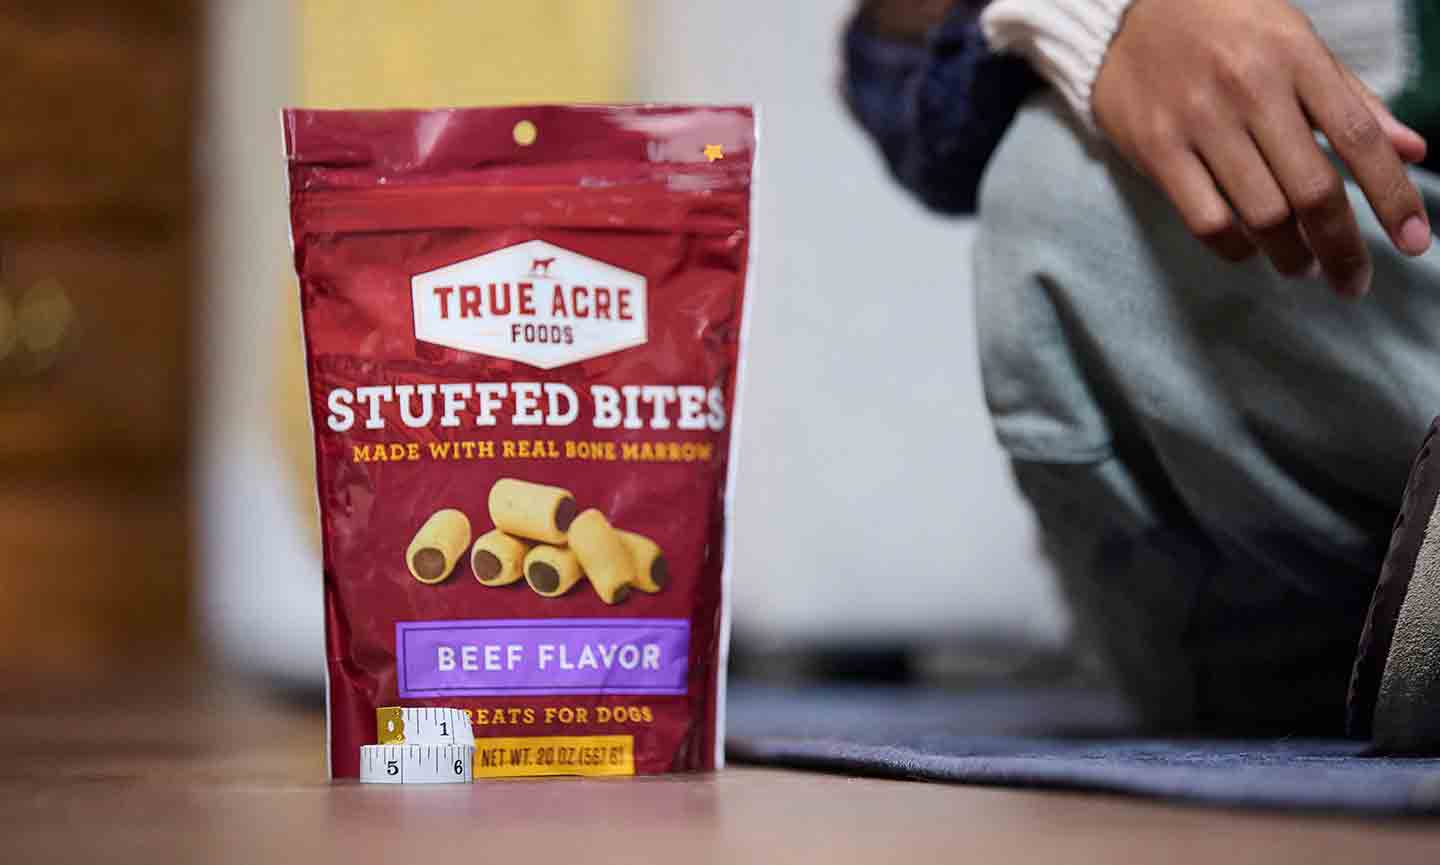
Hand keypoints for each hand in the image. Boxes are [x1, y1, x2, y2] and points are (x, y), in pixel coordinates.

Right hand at [1092, 0, 1430, 295]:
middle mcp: (1249, 88)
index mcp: (1295, 56)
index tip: (1415, 244)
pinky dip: (1236, 249)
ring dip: (1290, 255)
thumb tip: (1412, 150)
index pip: (1359, 137)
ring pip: (1261, 215)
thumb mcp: (1294, 44)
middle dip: (1341, 248)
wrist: (1127, 17)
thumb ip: (1350, 99)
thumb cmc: (1224, 29)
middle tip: (1351, 280)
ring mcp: (1198, 121)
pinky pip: (1206, 220)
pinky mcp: (1156, 148)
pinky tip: (1249, 250)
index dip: (1394, 197)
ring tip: (1300, 265)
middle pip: (1312, 190)